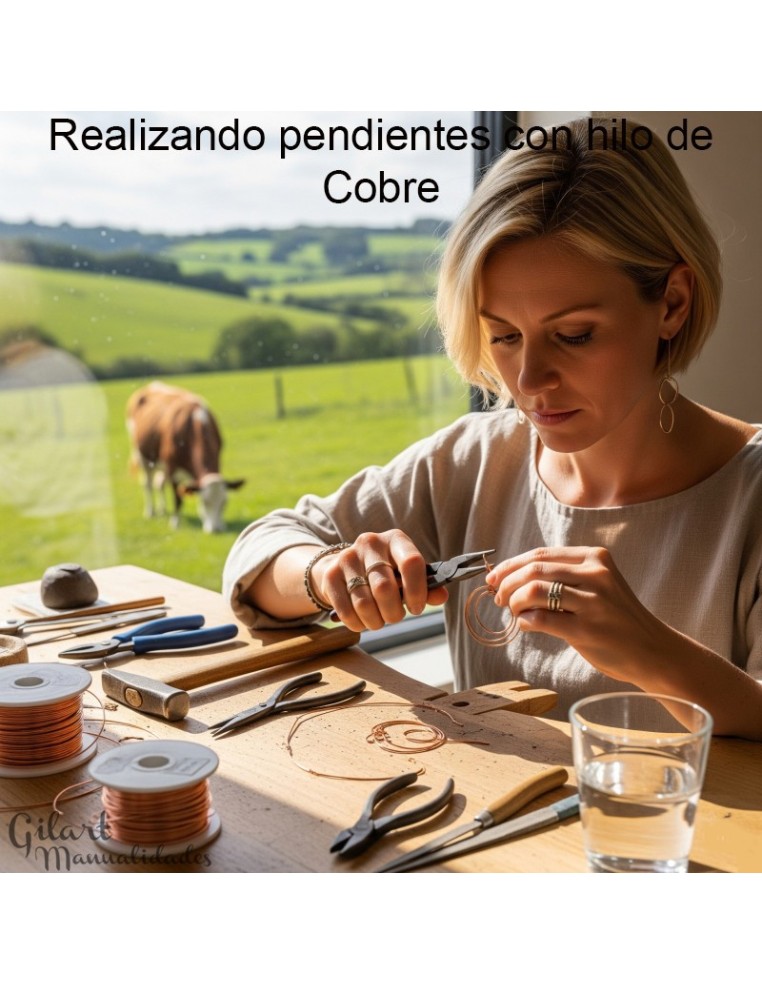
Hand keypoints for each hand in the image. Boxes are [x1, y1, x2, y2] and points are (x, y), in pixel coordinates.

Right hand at [310, 531, 448, 631]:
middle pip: (385, 588)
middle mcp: (370, 543)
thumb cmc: (385, 572)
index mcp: (396, 540)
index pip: (412, 562)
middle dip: (393, 613)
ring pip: (364, 603)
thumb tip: (441, 596)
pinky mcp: (330, 575)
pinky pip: (346, 610)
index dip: (417, 591)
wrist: (344, 566)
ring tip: (378, 620)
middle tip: (395, 616)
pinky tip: (362, 621)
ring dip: (375, 621)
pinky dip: (357, 623)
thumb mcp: (406, 574)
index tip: (416, 608)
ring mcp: (347, 557)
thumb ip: (427, 586)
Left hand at [485, 546, 663, 683]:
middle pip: (533, 569)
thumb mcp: (597, 585)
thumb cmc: (617, 618)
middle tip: (499, 599)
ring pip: (533, 591)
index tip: (494, 578)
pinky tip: (528, 625)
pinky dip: (525, 621)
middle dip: (506, 584)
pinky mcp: (587, 629)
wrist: (652, 650)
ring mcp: (593, 602)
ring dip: (514, 602)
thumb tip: (511, 577)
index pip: (540, 554)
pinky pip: (540, 619)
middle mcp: (595, 574)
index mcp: (594, 558)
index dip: (510, 565)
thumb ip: (562, 577)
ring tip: (514, 611)